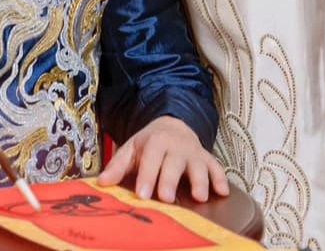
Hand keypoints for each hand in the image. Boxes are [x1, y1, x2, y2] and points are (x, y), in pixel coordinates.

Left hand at [98, 116, 229, 203]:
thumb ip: (117, 166)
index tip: (142, 195)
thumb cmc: (148, 144)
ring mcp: (194, 153)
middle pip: (174, 164)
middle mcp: (176, 146)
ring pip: (199, 166)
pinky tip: (223, 192)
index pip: (150, 160)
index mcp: (155, 142)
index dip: (146, 177)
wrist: (172, 125)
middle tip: (166, 199)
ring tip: (199, 197)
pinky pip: (217, 168)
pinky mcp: (208, 159)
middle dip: (170, 181)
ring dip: (200, 181)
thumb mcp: (131, 150)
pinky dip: (221, 179)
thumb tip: (101, 183)